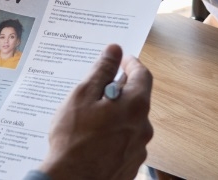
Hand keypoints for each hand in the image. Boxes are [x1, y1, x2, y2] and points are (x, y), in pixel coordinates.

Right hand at [39, 45, 152, 179]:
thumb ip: (101, 71)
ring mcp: (139, 149)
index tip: (121, 59)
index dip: (131, 64)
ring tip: (91, 118)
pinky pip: (126, 142)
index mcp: (135, 106)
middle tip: (99, 88)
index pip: (142, 75)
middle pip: (137, 99)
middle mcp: (144, 127)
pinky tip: (95, 139)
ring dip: (117, 115)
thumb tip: (114, 50)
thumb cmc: (73, 141)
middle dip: (121, 90)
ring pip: (131, 122)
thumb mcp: (82, 96)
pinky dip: (115, 135)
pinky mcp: (131, 165)